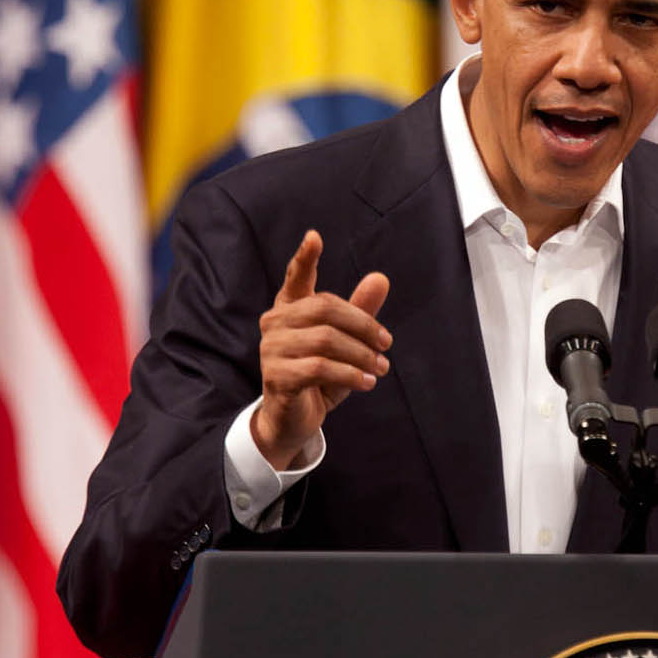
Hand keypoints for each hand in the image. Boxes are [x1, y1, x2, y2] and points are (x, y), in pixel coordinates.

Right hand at [251, 229, 390, 470]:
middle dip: (363, 325)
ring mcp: (271, 349)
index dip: (304, 258)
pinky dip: (350, 374)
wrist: (294, 420)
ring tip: (380, 368)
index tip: (315, 237)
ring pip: (326, 340)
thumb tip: (380, 278)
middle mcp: (275, 323)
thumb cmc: (319, 376)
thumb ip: (361, 312)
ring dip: (361, 355)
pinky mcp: (277, 376)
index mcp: (290, 308)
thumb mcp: (346, 344)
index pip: (295, 277)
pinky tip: (366, 382)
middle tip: (386, 344)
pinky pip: (320, 367)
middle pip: (325, 307)